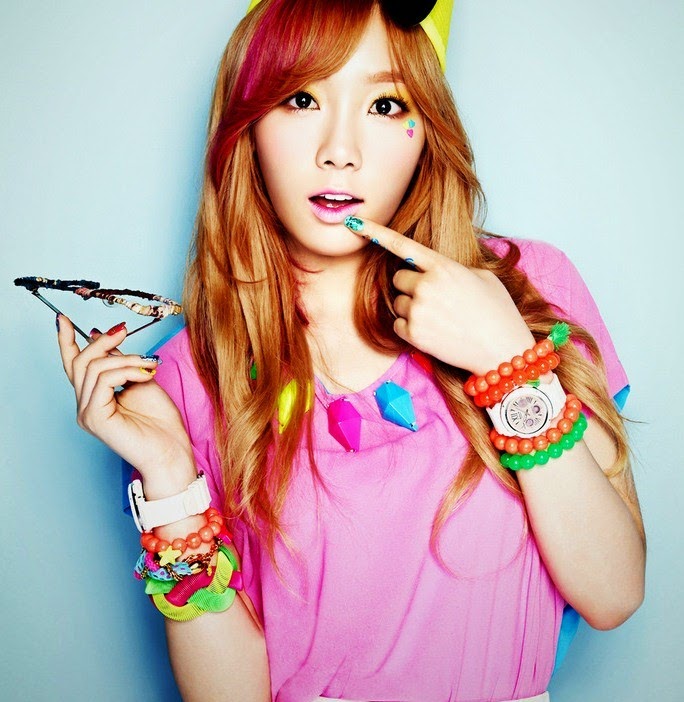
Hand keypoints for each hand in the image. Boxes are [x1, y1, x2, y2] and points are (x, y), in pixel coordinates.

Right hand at [57, 315, 195, 486]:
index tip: (63, 318)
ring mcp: (87, 413)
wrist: (171, 452)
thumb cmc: (161, 422)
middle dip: (103, 342)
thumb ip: (123, 363)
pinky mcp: (94, 418)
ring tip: (148, 363)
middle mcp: (85, 405)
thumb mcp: (141, 380)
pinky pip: (103, 381)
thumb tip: (110, 339)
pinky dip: (126, 371)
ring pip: (94, 368)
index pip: (74, 365)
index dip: (66, 341)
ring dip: (125, 358)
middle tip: (124, 331)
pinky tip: (144, 374)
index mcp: (94, 397)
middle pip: (82, 362)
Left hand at [345, 217, 534, 374]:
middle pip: (397, 280)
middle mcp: (426, 286)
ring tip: (439, 318)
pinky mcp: (414, 334)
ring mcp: (419, 311)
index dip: (376, 233)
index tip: (355, 224)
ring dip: (411, 309)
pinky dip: (410, 328)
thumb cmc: (497, 312)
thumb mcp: (482, 277)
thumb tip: (433, 269)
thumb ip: (452, 268)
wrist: (502, 350)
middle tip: (434, 299)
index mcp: (443, 266)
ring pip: (398, 303)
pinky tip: (433, 331)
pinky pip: (397, 325)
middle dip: (411, 287)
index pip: (402, 245)